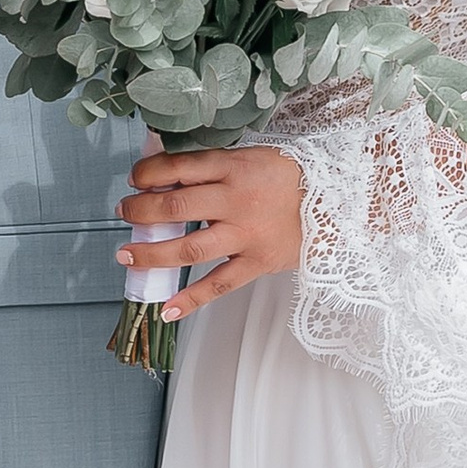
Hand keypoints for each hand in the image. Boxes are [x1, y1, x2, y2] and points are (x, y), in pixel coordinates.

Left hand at [121, 144, 303, 320]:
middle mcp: (237, 201)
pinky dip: (191, 299)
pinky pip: (219, 285)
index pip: (180, 167)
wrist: (341, 202)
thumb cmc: (290, 178)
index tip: (134, 178)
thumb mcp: (252, 158)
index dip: (149, 173)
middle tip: (125, 212)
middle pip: (176, 207)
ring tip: (127, 256)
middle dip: (141, 210)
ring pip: (189, 247)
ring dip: (152, 253)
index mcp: (235, 167)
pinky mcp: (257, 263)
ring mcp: (246, 235)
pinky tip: (166, 309)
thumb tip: (166, 174)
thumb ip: (212, 167)